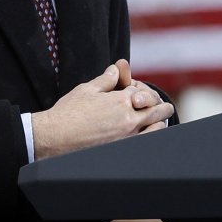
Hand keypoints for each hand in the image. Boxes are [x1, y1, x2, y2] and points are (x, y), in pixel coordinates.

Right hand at [31, 60, 173, 158]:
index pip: (144, 92)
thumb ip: (105, 80)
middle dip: (162, 107)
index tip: (144, 94)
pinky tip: (151, 136)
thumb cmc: (68, 113)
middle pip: (155, 110)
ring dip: (160, 123)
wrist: (54, 138)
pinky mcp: (122, 151)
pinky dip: (152, 137)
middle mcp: (128, 119)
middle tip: (166, 108)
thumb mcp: (87, 89)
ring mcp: (127, 137)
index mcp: (121, 100)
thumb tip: (116, 70)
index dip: (144, 91)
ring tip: (161, 122)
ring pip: (156, 129)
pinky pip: (146, 143)